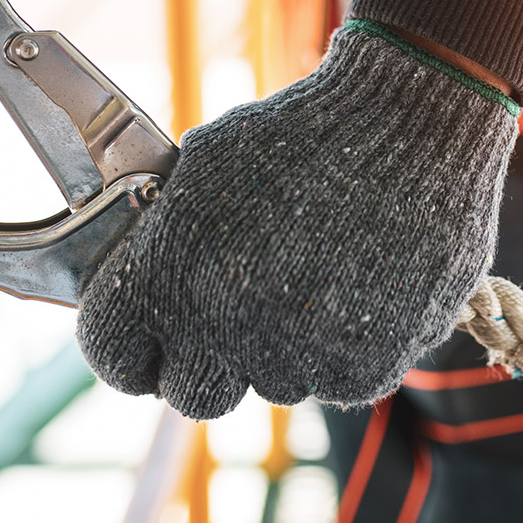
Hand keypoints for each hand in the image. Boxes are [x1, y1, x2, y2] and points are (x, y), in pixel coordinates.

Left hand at [75, 20, 519, 418]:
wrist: (409, 127)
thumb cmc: (301, 134)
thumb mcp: (203, 165)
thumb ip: (159, 235)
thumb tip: (135, 280)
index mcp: (169, 275)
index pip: (113, 353)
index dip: (129, 348)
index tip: (149, 339)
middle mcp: (225, 328)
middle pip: (191, 395)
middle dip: (204, 362)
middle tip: (233, 317)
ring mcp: (298, 355)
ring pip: (269, 385)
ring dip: (279, 348)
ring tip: (311, 276)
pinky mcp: (363, 369)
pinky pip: (332, 381)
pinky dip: (339, 348)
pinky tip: (354, 286)